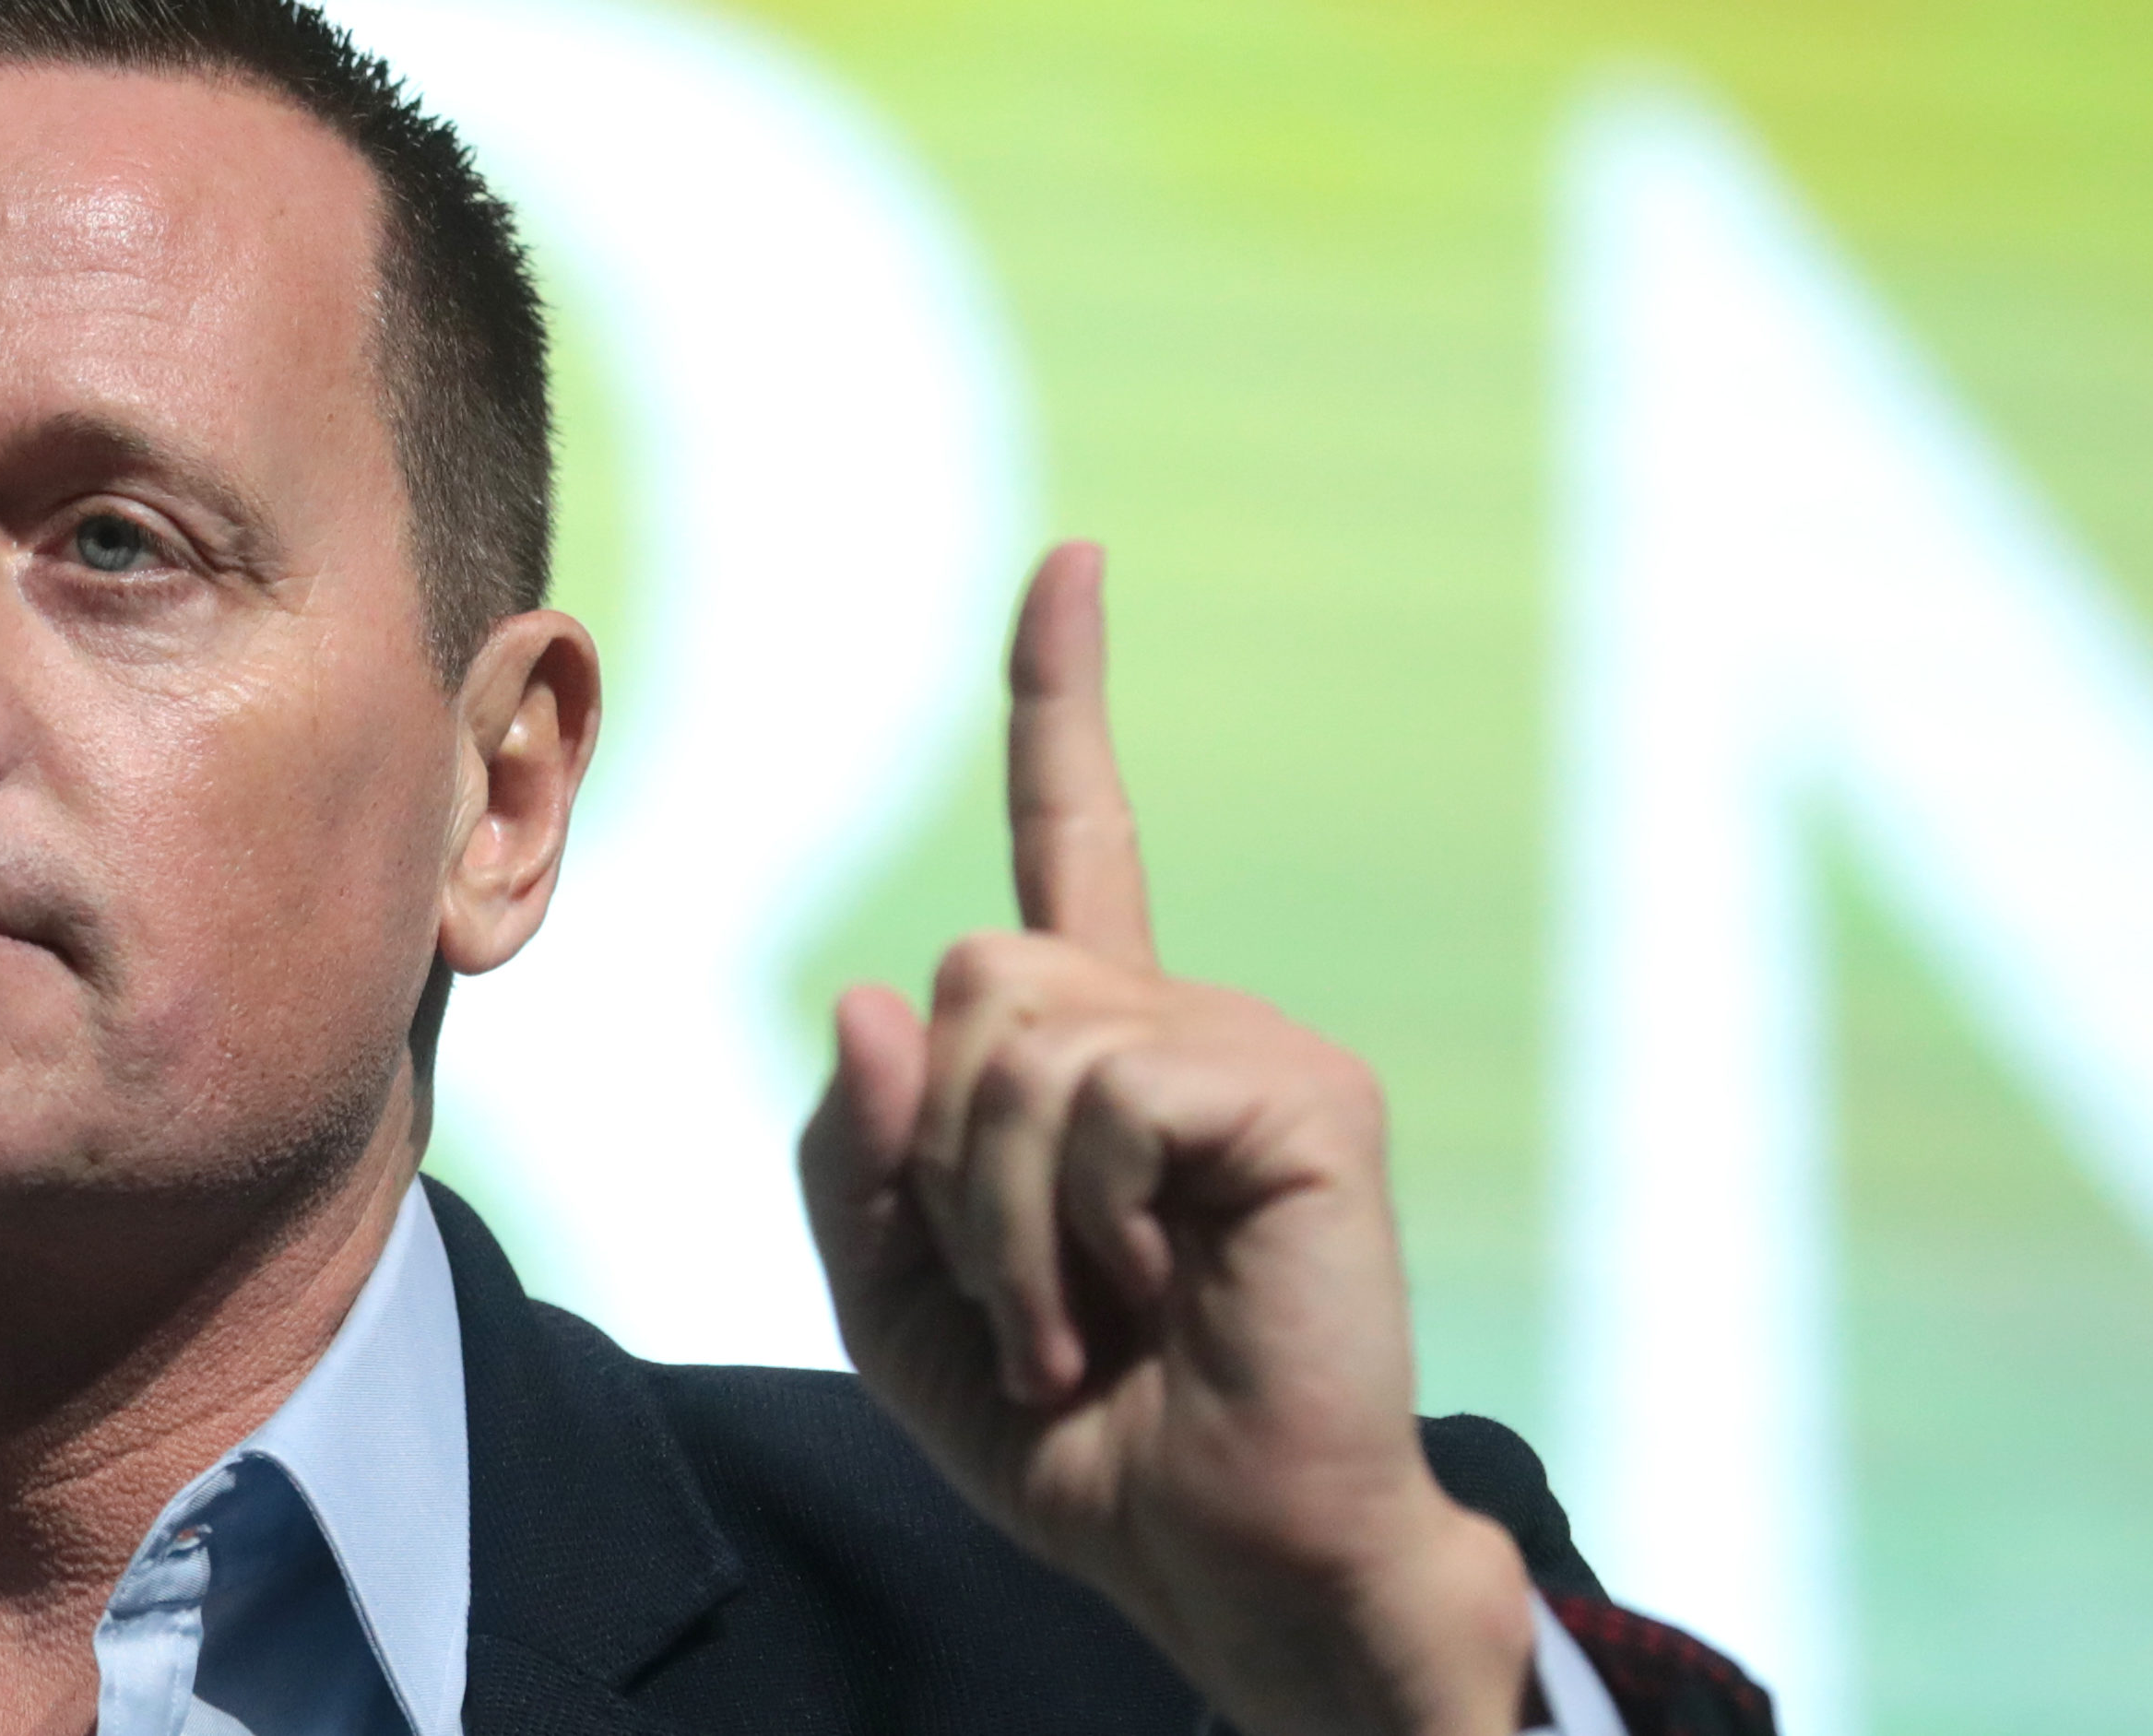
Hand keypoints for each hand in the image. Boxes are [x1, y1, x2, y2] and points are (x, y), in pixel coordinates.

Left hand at [797, 543, 1533, 1735]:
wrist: (1210, 1550)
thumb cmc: (1069, 1436)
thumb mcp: (894, 1298)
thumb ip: (852, 1149)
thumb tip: (879, 998)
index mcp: (1099, 1046)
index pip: (1075, 834)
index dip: (1061, 698)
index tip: (1069, 563)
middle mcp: (1183, 1018)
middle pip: (971, 975)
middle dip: (944, 1160)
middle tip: (1033, 1296)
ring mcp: (1252, 1047)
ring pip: (1014, 1033)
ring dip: (997, 1216)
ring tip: (1084, 1322)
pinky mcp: (1301, 1097)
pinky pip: (1099, 1093)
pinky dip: (1069, 1228)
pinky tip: (1136, 1306)